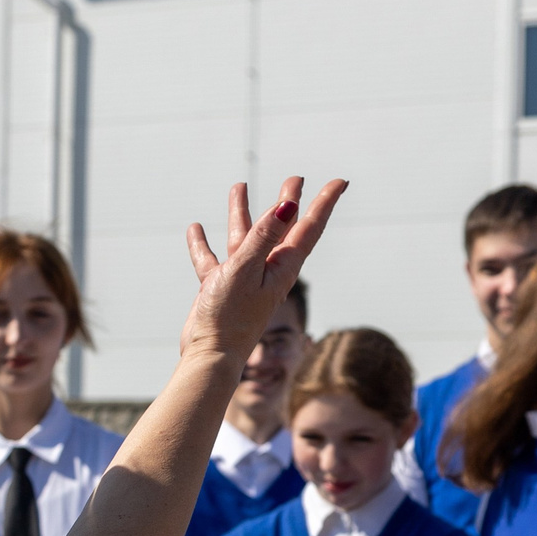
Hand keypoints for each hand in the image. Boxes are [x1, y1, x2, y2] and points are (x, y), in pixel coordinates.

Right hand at [181, 179, 346, 369]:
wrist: (209, 356)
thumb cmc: (231, 317)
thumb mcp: (247, 270)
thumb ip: (263, 237)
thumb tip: (288, 206)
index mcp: (282, 267)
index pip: (309, 227)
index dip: (325, 202)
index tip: (340, 181)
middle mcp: (266, 270)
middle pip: (280, 229)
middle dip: (288, 203)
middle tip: (295, 179)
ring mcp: (243, 279)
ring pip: (245, 238)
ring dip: (242, 213)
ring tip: (239, 187)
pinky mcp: (220, 288)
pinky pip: (212, 259)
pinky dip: (203, 244)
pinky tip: (196, 228)